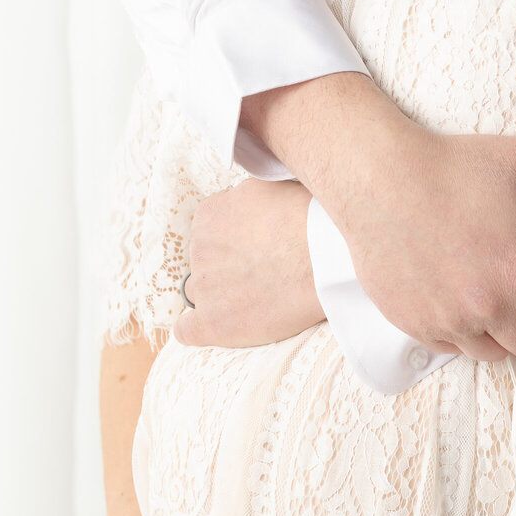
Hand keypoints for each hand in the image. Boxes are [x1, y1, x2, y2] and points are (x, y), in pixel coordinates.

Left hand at [174, 179, 321, 347]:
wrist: (328, 259)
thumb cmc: (310, 219)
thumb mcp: (271, 185)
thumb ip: (245, 196)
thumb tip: (241, 200)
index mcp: (209, 215)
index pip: (209, 229)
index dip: (234, 239)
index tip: (256, 246)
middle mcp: (199, 249)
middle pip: (207, 261)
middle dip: (230, 265)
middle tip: (265, 270)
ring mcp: (205, 287)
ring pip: (202, 292)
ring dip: (222, 294)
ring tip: (258, 297)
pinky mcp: (214, 323)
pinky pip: (187, 330)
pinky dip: (198, 329)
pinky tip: (219, 325)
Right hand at [244, 76, 515, 362]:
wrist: (376, 176)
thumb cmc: (453, 165)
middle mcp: (488, 305)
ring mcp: (448, 319)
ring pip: (494, 353)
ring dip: (507, 335)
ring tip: (508, 305)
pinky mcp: (414, 324)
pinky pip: (453, 347)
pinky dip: (466, 334)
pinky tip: (467, 304)